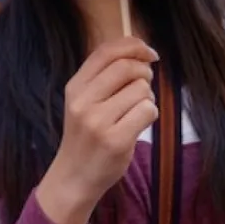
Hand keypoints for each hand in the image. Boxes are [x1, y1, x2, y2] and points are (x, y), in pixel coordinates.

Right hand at [36, 38, 158, 223]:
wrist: (74, 177)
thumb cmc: (86, 137)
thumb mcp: (84, 103)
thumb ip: (104, 78)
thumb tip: (140, 52)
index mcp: (75, 88)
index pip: (106, 51)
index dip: (133, 45)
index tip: (149, 53)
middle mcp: (83, 102)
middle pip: (127, 67)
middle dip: (145, 73)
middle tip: (145, 87)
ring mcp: (98, 122)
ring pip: (141, 90)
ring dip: (147, 98)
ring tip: (135, 112)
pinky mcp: (115, 140)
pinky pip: (147, 111)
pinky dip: (150, 115)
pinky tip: (138, 125)